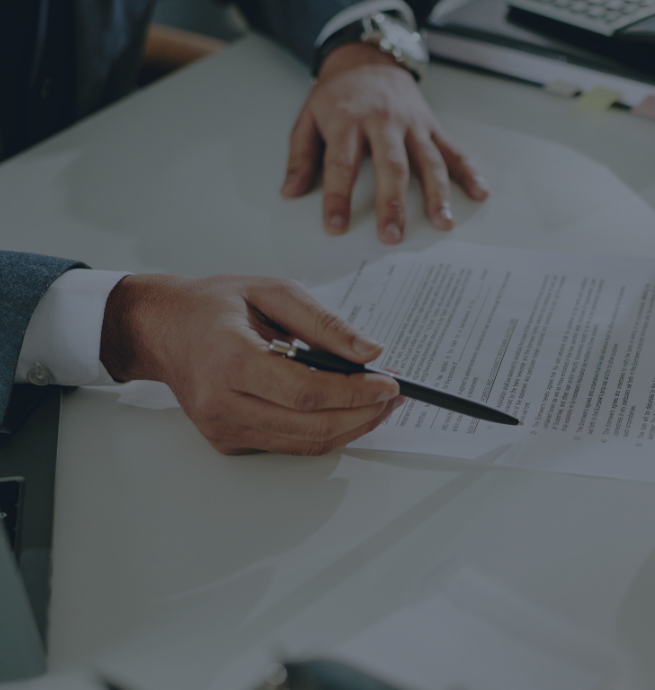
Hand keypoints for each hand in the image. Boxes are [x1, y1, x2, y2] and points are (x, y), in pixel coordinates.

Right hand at [99, 274, 405, 454]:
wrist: (162, 328)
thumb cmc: (214, 305)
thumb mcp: (273, 292)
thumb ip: (324, 323)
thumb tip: (370, 352)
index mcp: (230, 359)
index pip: (306, 391)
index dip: (354, 393)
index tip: (389, 383)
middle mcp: (221, 402)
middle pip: (310, 425)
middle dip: (362, 415)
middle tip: (393, 396)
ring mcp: (221, 427)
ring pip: (304, 443)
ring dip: (350, 428)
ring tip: (378, 404)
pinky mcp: (226, 440)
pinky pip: (288, 445)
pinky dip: (323, 431)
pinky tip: (344, 411)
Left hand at [280, 42, 488, 242]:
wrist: (368, 59)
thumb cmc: (338, 95)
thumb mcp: (308, 119)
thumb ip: (301, 157)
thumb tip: (291, 192)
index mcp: (348, 120)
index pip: (342, 164)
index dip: (338, 198)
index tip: (336, 227)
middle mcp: (383, 121)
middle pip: (390, 166)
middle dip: (391, 203)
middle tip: (391, 236)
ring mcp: (412, 124)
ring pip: (428, 161)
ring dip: (438, 194)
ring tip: (443, 223)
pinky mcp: (431, 126)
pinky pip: (453, 150)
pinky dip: (469, 172)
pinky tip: (480, 193)